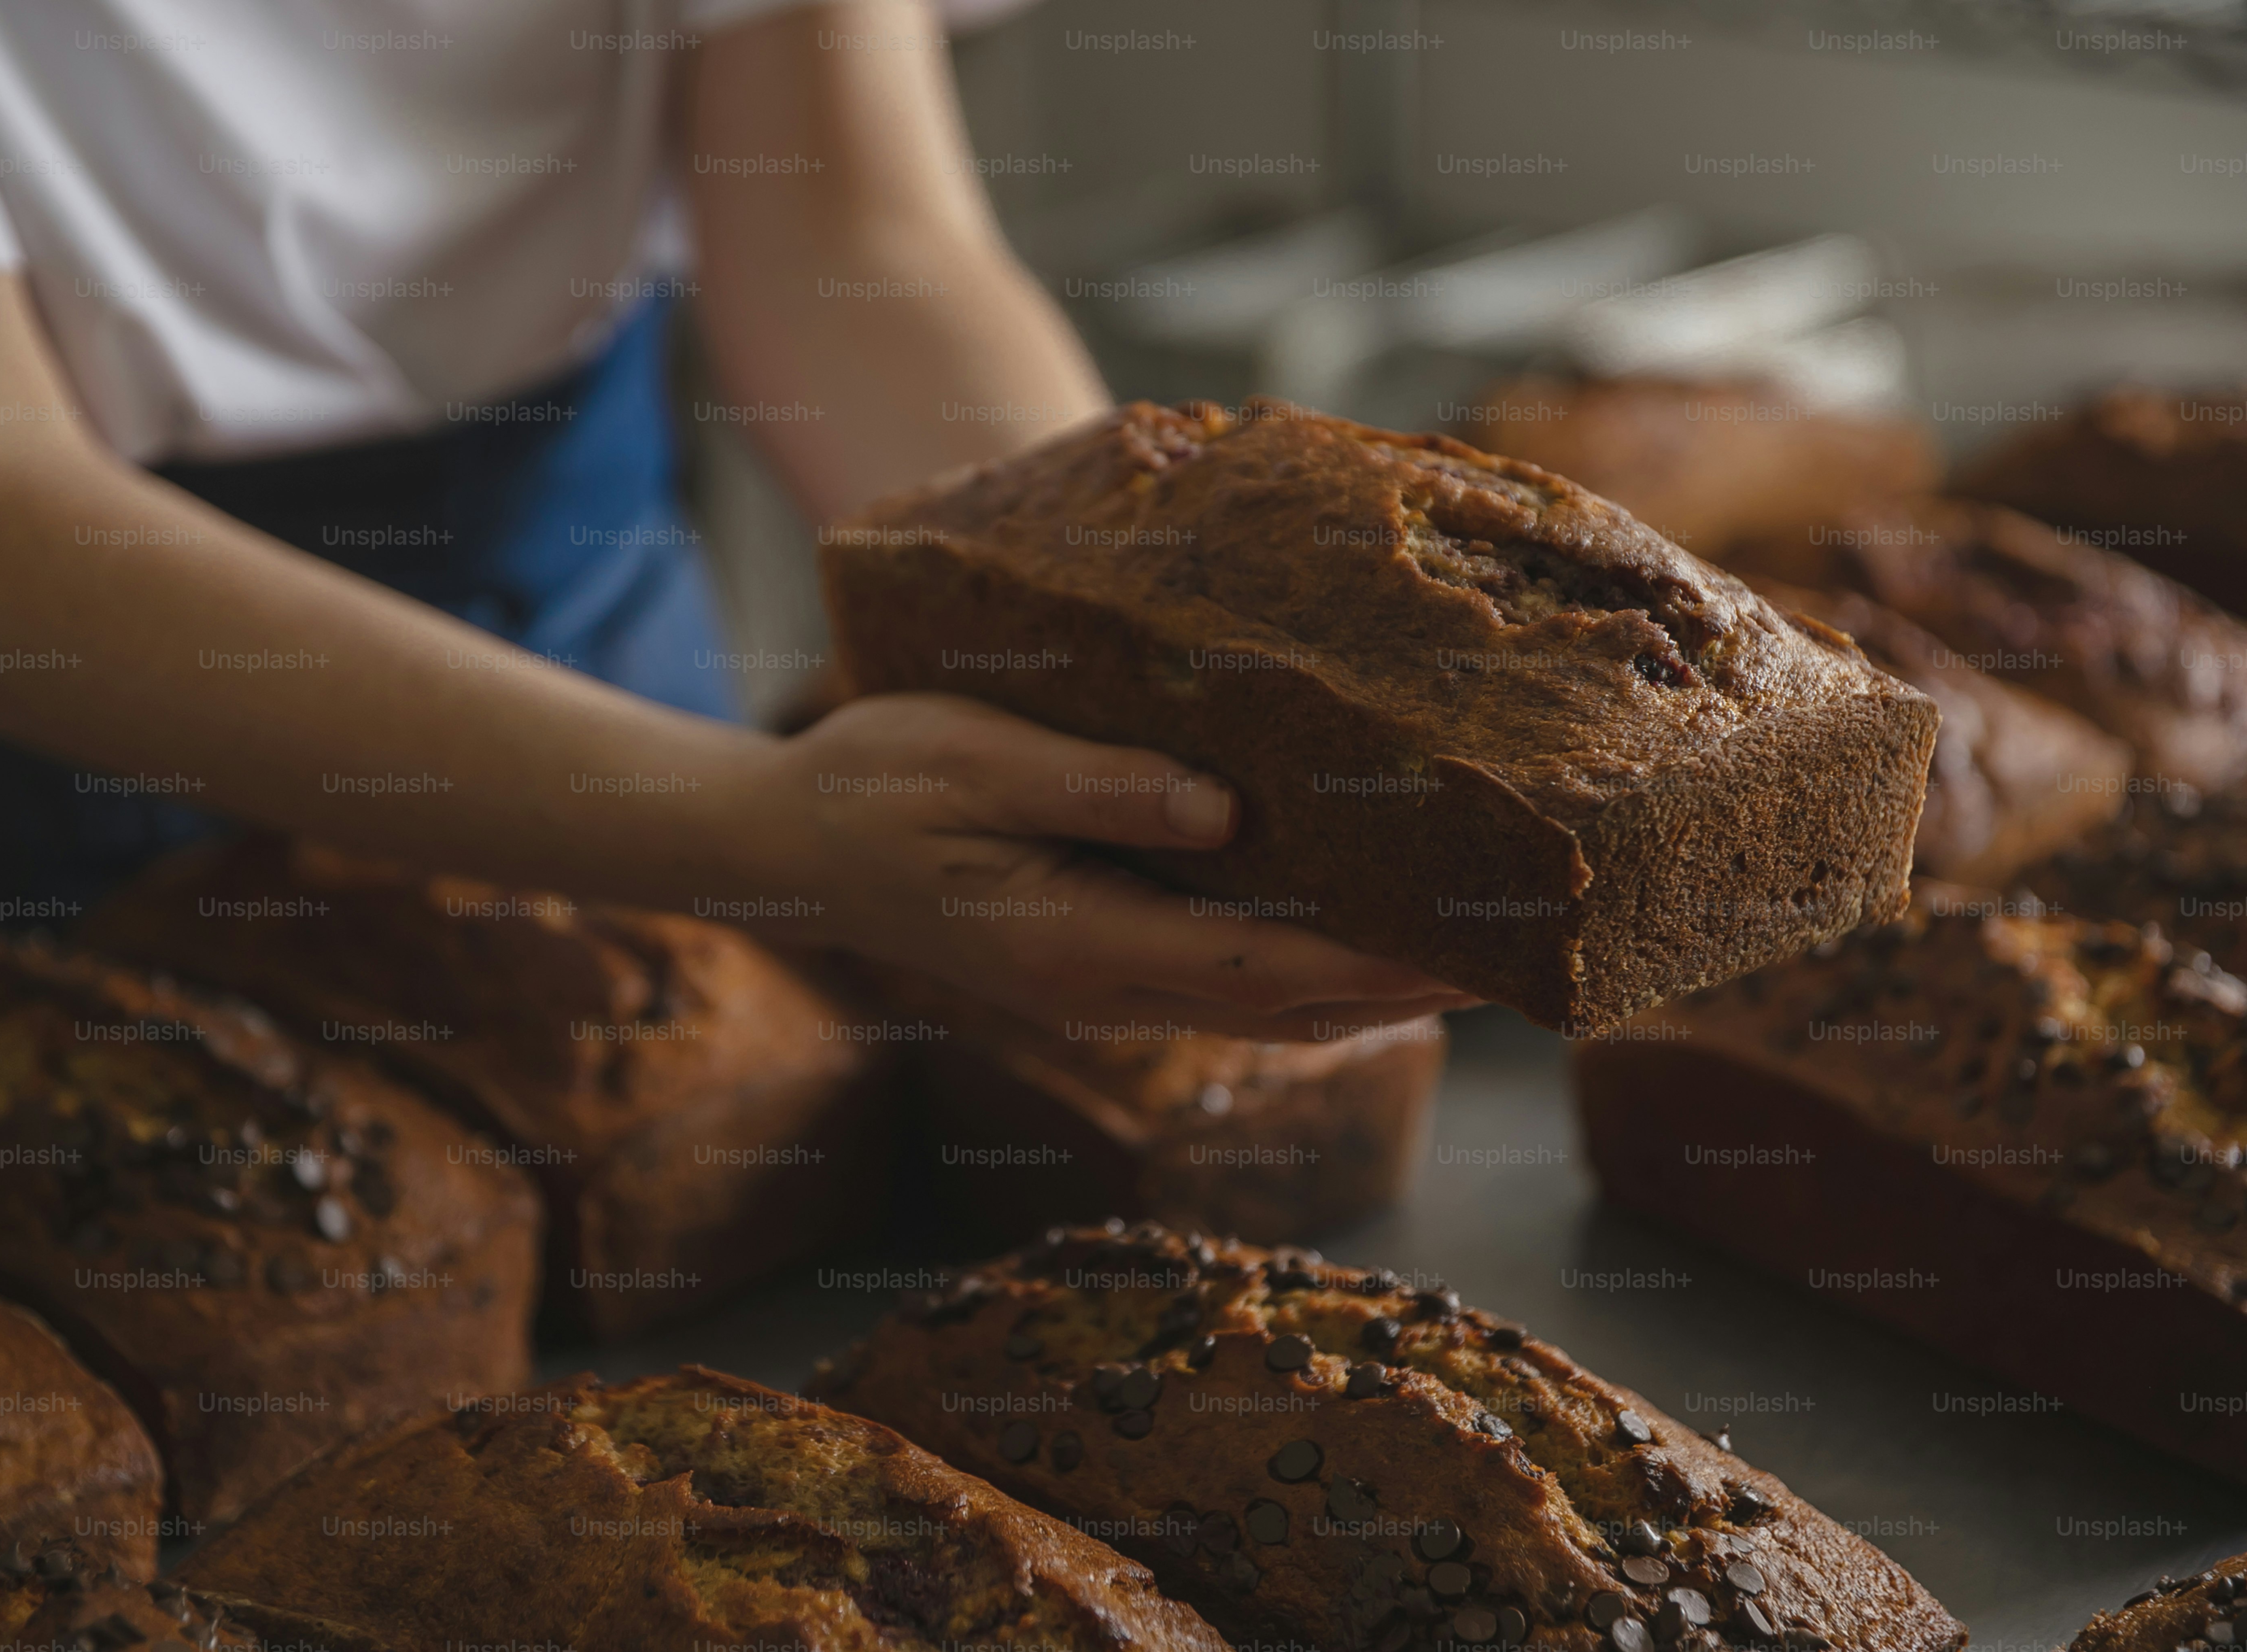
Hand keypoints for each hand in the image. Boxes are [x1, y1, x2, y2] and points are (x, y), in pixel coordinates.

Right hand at [731, 693, 1477, 1040]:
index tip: (1477, 950)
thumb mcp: (971, 759)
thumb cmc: (874, 784)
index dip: (1375, 966)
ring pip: (1267, 1012)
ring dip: (1370, 992)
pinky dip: (1309, 976)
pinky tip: (1361, 942)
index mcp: (1077, 943)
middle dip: (1407, 990)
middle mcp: (1104, 989)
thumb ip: (1095, 788)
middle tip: (1524, 959)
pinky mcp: (1099, 968)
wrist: (794, 848)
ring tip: (1475, 958)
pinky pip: (1229, 989)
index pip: (1261, 969)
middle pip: (1288, 1008)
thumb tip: (1224, 813)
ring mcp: (1102, 991)